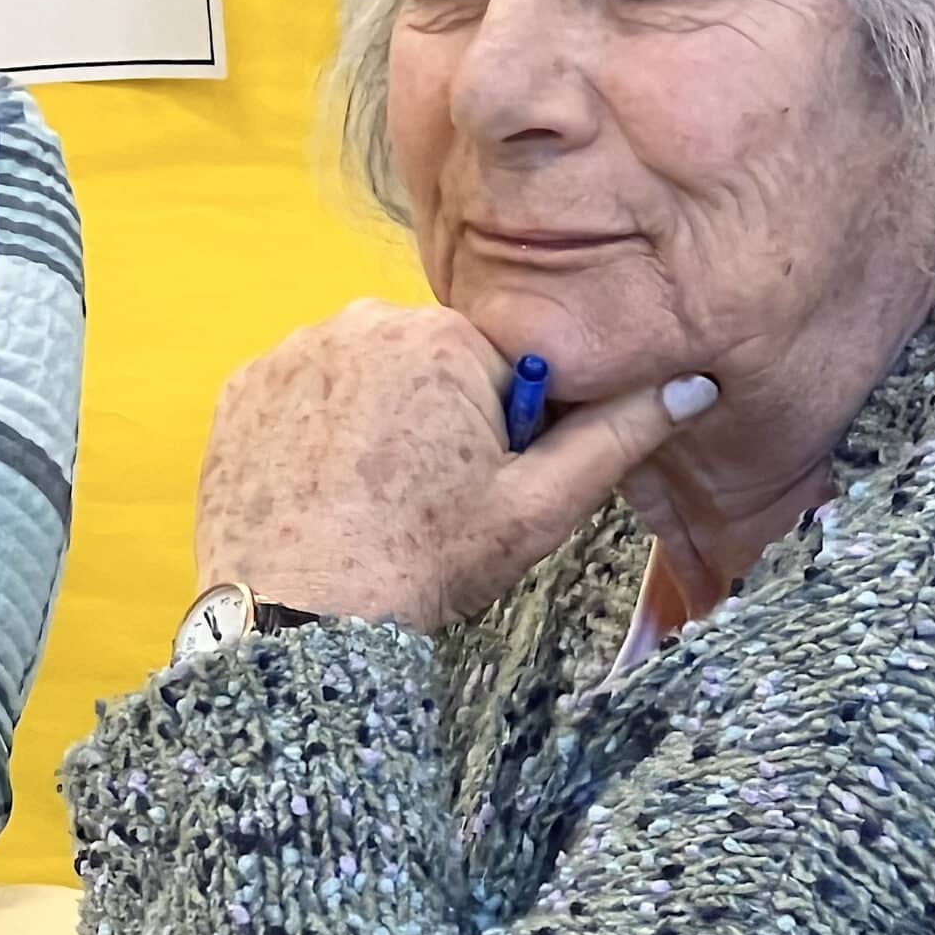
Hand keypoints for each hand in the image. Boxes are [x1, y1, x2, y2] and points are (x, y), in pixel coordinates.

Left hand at [195, 301, 717, 631]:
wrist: (298, 614)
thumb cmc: (425, 561)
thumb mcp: (539, 507)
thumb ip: (620, 435)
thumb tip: (693, 381)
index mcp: (444, 338)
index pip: (498, 366)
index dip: (501, 430)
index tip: (480, 483)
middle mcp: (361, 320)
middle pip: (427, 363)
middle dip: (436, 417)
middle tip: (427, 498)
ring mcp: (291, 350)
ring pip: (362, 375)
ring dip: (375, 420)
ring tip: (371, 498)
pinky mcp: (241, 386)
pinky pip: (300, 393)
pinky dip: (315, 431)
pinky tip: (324, 488)